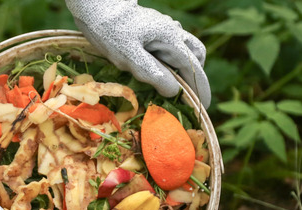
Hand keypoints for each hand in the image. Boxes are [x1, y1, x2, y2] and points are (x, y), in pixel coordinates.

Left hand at [66, 0, 210, 107]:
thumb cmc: (111, 32)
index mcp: (171, 39)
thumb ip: (152, 73)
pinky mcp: (157, 31)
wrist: (99, 9)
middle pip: (196, 58)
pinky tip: (157, 72)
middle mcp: (174, 33)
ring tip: (170, 87)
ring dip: (183, 70)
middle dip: (194, 79)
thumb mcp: (129, 56)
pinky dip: (172, 62)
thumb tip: (174, 91)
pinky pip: (172, 48)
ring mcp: (167, 30)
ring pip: (186, 51)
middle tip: (186, 99)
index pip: (193, 68)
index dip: (199, 89)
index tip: (202, 107)